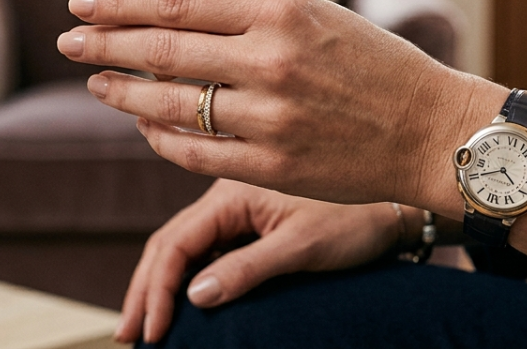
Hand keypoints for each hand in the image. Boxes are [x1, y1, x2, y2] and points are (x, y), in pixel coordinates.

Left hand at [57, 0, 508, 211]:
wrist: (431, 131)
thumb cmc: (374, 64)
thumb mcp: (317, 14)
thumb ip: (249, 13)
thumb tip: (171, 12)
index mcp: (280, 10)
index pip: (176, 2)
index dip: (119, 2)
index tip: (81, 0)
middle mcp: (270, 60)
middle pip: (159, 50)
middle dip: (102, 44)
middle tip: (68, 40)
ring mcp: (269, 119)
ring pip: (168, 106)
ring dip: (121, 94)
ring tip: (97, 84)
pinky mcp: (272, 167)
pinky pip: (193, 153)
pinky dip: (160, 139)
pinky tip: (144, 126)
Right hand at [116, 178, 403, 343]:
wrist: (398, 205)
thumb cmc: (357, 220)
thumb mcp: (303, 247)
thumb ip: (248, 268)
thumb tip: (195, 296)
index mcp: (233, 193)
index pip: (176, 242)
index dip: (158, 290)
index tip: (151, 334)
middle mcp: (228, 196)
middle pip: (169, 244)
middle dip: (145, 291)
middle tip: (128, 338)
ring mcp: (238, 209)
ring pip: (184, 247)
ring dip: (161, 286)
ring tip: (143, 328)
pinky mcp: (252, 223)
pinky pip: (206, 250)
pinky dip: (186, 279)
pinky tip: (180, 304)